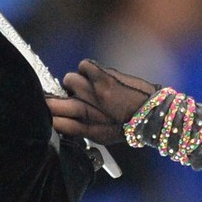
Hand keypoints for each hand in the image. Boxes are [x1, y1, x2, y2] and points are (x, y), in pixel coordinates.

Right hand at [46, 59, 161, 144]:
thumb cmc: (127, 126)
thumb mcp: (102, 137)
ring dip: (77, 82)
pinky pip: (83, 65)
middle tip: (64, 99)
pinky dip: (89, 69)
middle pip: (55, 102)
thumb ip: (81, 130)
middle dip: (54, 101)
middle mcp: (86, 110)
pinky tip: (98, 77)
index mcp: (86, 129)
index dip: (51, 116)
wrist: (152, 114)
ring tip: (91, 87)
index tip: (49, 114)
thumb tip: (61, 122)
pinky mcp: (101, 75)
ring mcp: (93, 91)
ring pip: (70, 79)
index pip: (56, 123)